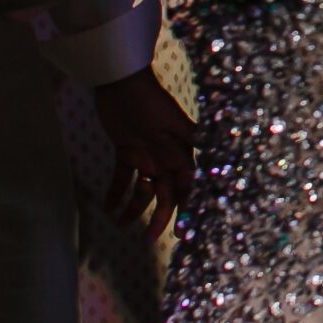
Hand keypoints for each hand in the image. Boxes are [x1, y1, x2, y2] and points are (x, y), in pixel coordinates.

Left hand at [94, 67, 195, 239]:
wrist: (119, 82)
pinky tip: (107, 207)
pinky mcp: (126, 151)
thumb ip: (189, 142)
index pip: (186, 188)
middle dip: (158, 217)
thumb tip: (215, 157)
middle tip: (148, 240)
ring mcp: (145, 155)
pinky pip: (122, 177)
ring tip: (118, 224)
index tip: (182, 232)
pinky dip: (115, 192)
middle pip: (164, 194)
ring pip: (142, 189)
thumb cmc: (148, 101)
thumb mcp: (170, 123)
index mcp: (179, 153)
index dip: (186, 209)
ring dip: (133, 207)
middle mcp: (165, 158)